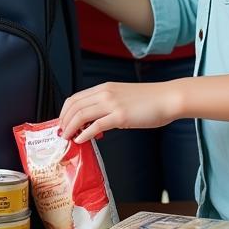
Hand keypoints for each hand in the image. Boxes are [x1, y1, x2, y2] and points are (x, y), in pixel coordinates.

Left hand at [58, 81, 182, 142]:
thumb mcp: (121, 97)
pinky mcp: (120, 116)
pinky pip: (96, 125)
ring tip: (67, 137)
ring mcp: (112, 104)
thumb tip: (94, 123)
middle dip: (64, 120)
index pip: (75, 98)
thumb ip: (107, 106)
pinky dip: (85, 134)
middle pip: (74, 106)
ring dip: (70, 128)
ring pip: (81, 115)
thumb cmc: (148, 100)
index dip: (64, 111)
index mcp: (103, 88)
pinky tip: (80, 140)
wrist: (167, 98)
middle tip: (61, 132)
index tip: (62, 122)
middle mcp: (104, 93)